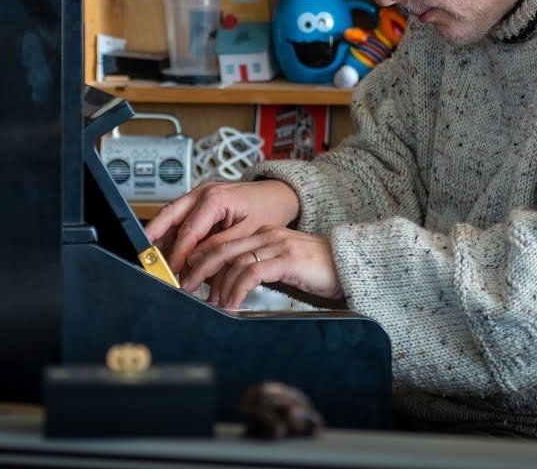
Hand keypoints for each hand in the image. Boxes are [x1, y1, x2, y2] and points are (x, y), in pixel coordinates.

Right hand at [143, 180, 300, 274]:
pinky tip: (172, 251)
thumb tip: (196, 261)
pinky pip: (181, 217)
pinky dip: (175, 234)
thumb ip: (221, 246)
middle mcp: (202, 192)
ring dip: (163, 237)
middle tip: (146, 257)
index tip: (172, 272)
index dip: (178, 254)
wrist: (277, 194)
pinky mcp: (200, 201)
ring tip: (157, 259)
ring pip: (171, 216)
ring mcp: (199, 195)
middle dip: (154, 236)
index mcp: (215, 198)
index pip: (189, 231)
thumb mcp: (248, 232)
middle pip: (169, 215)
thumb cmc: (267, 209)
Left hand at [184, 225, 343, 307]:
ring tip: (209, 300)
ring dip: (217, 283)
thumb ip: (260, 268)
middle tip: (186, 286)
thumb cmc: (317, 269)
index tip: (189, 275)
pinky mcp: (287, 259)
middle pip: (222, 248)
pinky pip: (252, 273)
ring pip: (234, 261)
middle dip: (200, 268)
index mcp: (263, 233)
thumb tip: (233, 285)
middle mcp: (266, 234)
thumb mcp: (282, 264)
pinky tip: (232, 302)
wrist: (350, 265)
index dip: (202, 258)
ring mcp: (277, 245)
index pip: (223, 242)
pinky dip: (237, 289)